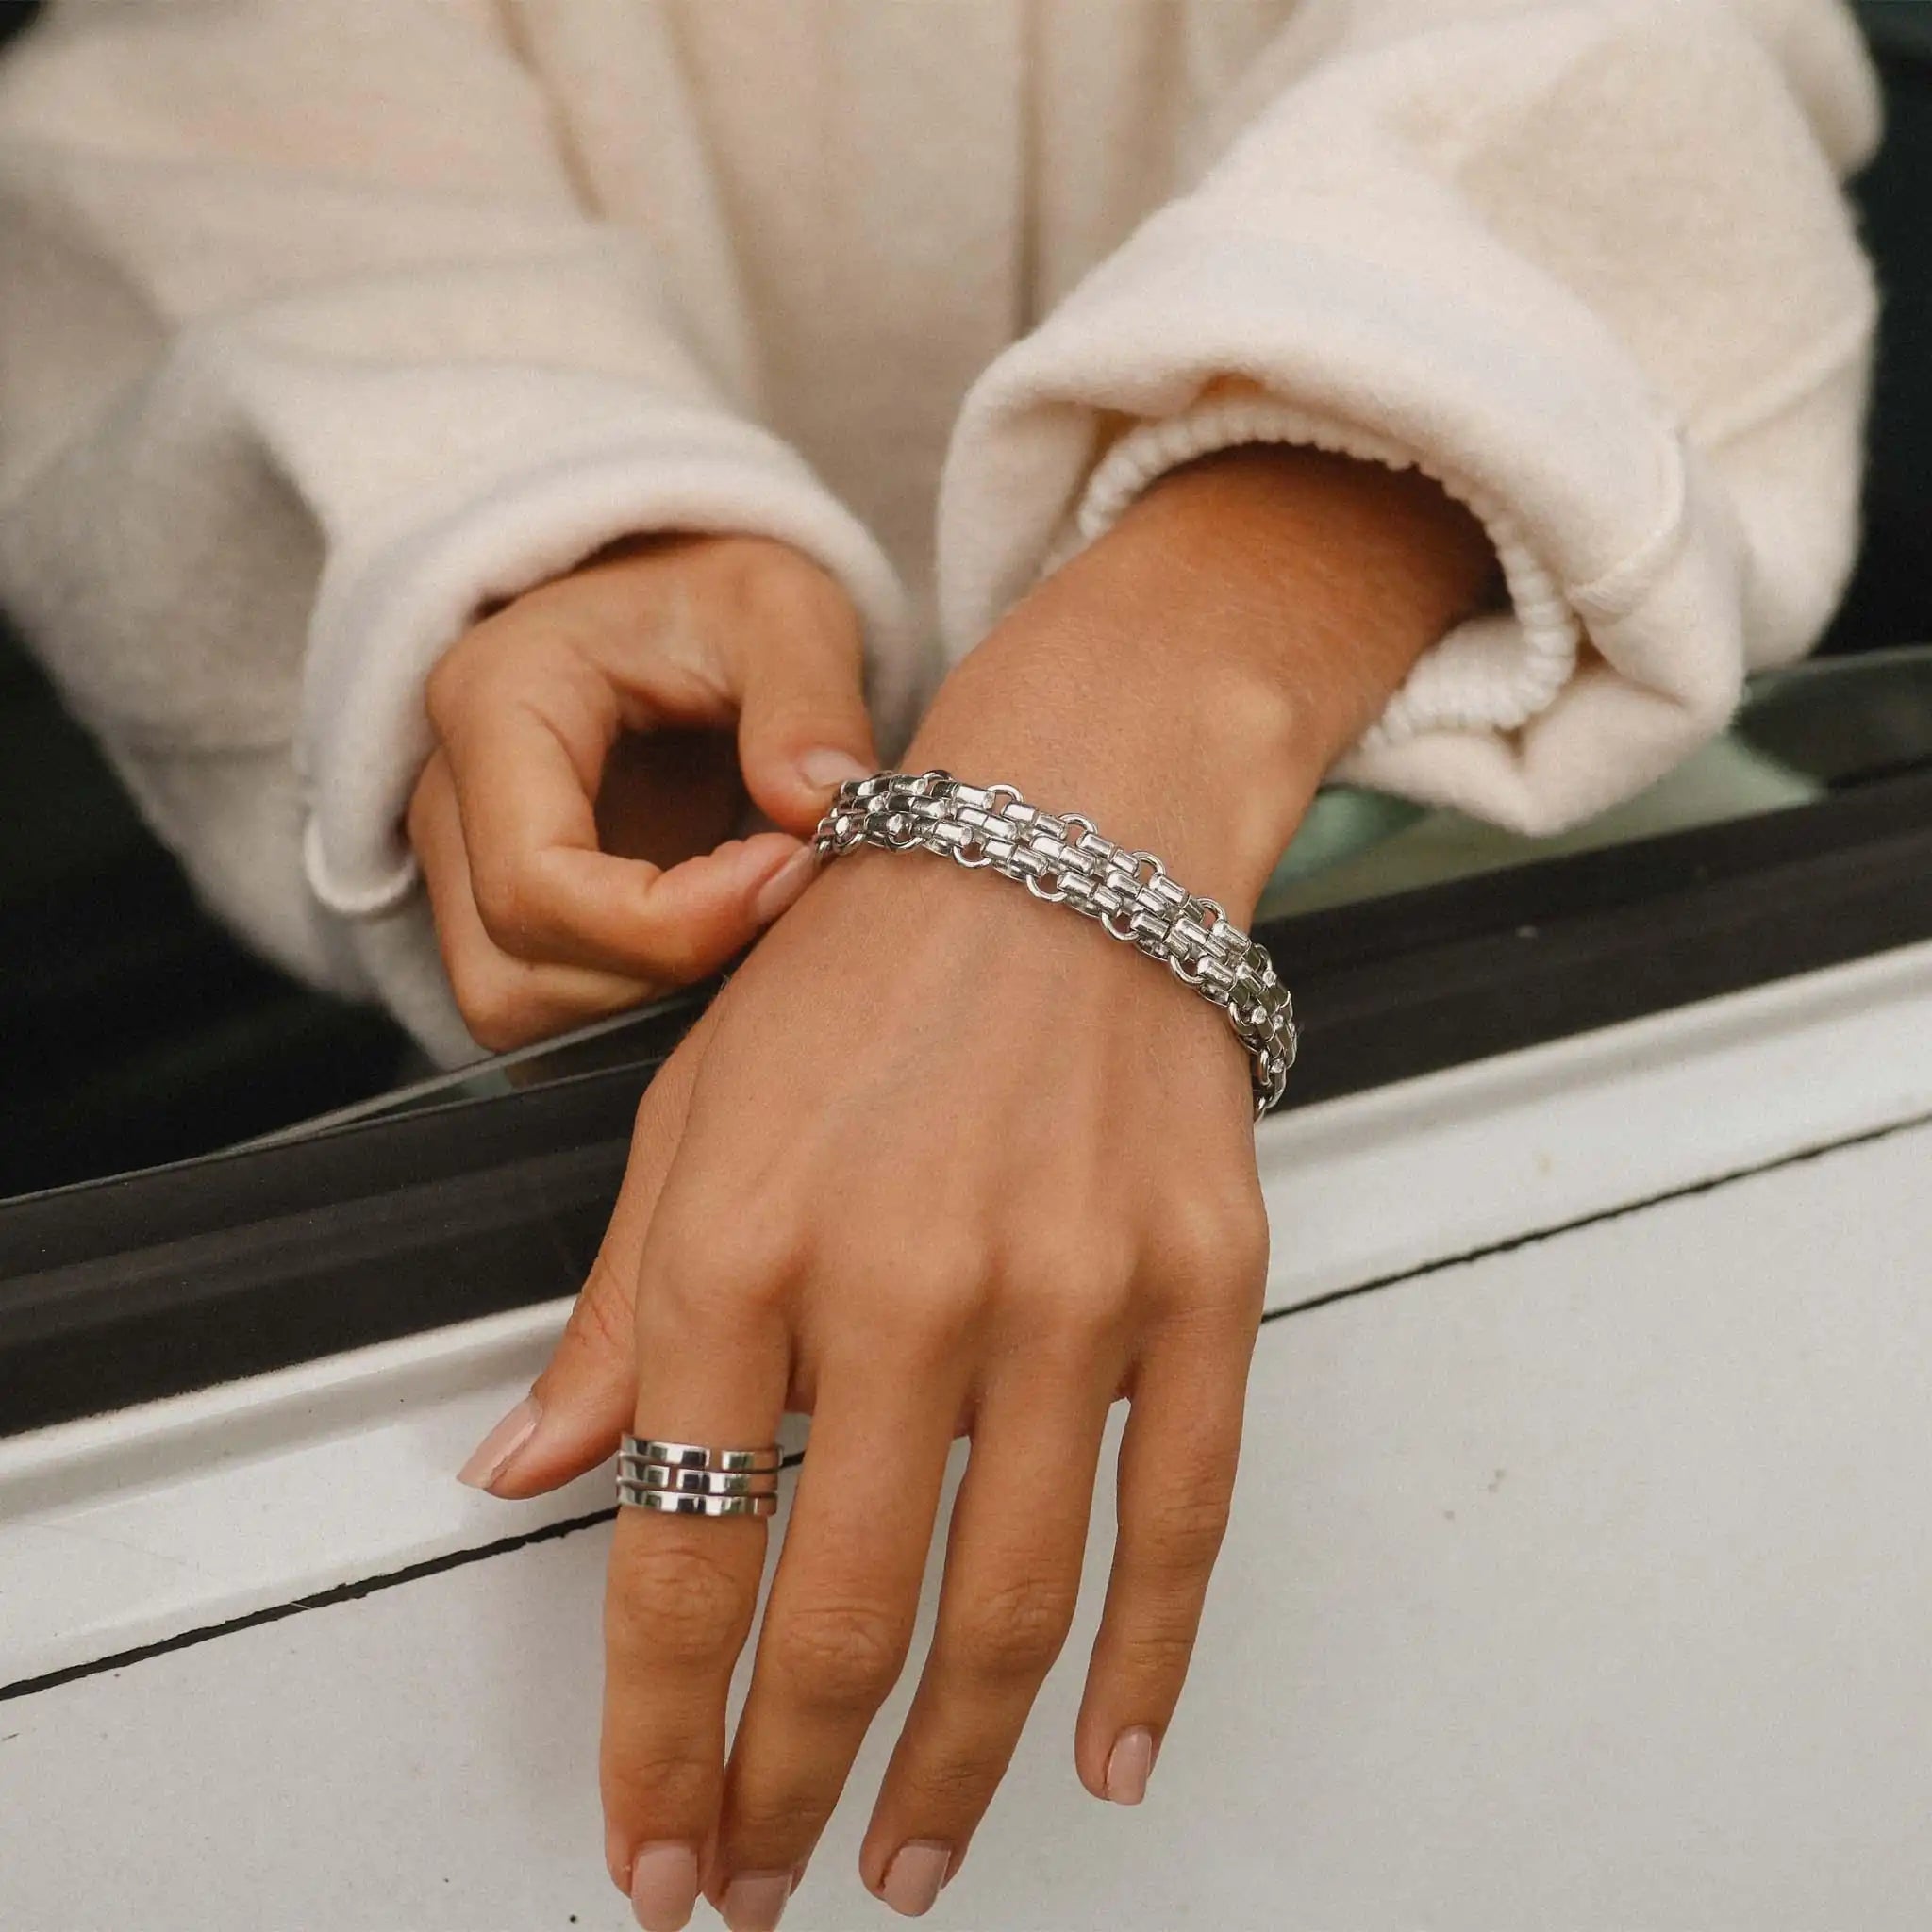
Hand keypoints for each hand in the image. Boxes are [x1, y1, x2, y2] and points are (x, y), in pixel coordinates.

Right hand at [406, 533, 875, 1050]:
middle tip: (781, 891)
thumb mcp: (784, 607)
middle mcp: (447, 795)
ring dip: (646, 998)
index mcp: (495, 700)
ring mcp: (459, 861)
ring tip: (748, 912)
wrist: (673, 597)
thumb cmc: (718, 594)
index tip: (787, 871)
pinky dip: (635, 1000)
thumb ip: (808, 699)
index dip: (668, 922)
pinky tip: (714, 936)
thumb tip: (820, 808)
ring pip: (515, 1009)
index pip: (533, 884)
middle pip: (513, 972)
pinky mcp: (499, 910)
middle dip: (664, 969)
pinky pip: (545, 1006)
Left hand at [457, 447, 1494, 1928]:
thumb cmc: (862, 964)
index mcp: (746, 1241)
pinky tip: (1108, 1753)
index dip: (659, 1732)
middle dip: (786, 1783)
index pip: (681, 1553)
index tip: (656, 1842)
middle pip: (841, 1612)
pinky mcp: (1200, 1285)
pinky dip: (1148, 1662)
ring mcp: (1072, 1289)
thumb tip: (533, 1476)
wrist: (1065, 840)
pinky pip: (1181, 1518)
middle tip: (766, 1881)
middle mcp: (906, 1280)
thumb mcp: (689, 1116)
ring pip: (1013, 1602)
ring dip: (951, 1766)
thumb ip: (616, 1320)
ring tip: (903, 1855)